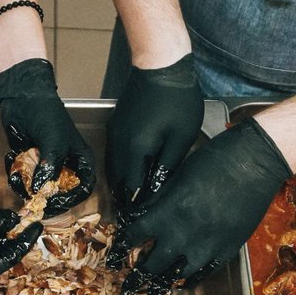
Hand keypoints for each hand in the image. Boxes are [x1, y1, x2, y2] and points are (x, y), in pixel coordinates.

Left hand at [0, 58, 95, 214]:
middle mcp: (65, 166)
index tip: (55, 203)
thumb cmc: (45, 114)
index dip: (71, 199)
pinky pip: (23, 180)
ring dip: (25, 186)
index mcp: (80, 160)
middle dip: (44, 197)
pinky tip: (11, 157)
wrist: (20, 97)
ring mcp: (46, 166)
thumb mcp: (53, 141)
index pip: (83, 188)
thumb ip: (51, 166)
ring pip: (39, 190)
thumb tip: (43, 191)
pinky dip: (15, 175)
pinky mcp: (29, 165)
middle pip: (60, 194)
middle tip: (31, 199)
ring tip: (17, 173)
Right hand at [105, 54, 203, 270]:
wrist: (160, 64)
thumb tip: (158, 193)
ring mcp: (115, 135)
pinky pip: (116, 158)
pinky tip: (133, 179)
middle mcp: (119, 146)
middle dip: (127, 204)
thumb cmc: (177, 100)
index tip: (142, 230)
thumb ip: (168, 168)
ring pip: (115, 172)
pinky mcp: (117, 127)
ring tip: (135, 207)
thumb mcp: (180, 138)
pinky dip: (123, 173)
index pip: (133, 190)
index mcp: (134, 151)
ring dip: (124, 189)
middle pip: (120, 184)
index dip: (137, 211)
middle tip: (136, 225)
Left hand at [117, 118, 292, 294]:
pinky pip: (204, 273)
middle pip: (152, 264)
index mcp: (167, 213)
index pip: (135, 237)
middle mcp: (183, 235)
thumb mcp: (177, 176)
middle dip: (136, 278)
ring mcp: (207, 246)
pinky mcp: (227, 250)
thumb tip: (140, 215)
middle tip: (127, 289)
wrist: (255, 162)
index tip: (114, 259)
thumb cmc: (214, 160)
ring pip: (177, 275)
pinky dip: (190, 280)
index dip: (121, 249)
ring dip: (161, 286)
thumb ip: (158, 200)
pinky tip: (182, 283)